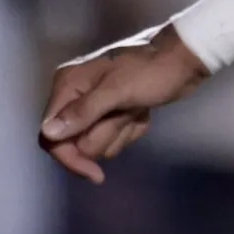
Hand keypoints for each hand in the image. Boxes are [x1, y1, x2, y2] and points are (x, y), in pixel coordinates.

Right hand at [38, 25, 207, 181]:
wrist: (184, 60)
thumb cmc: (152, 70)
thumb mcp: (119, 90)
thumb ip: (84, 111)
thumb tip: (49, 133)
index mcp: (68, 85)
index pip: (50, 136)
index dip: (69, 157)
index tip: (94, 173)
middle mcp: (76, 96)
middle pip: (76, 143)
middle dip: (106, 134)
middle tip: (126, 112)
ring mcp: (95, 105)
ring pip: (97, 142)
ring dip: (122, 131)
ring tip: (136, 108)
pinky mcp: (114, 112)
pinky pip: (115, 137)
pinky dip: (132, 128)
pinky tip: (143, 111)